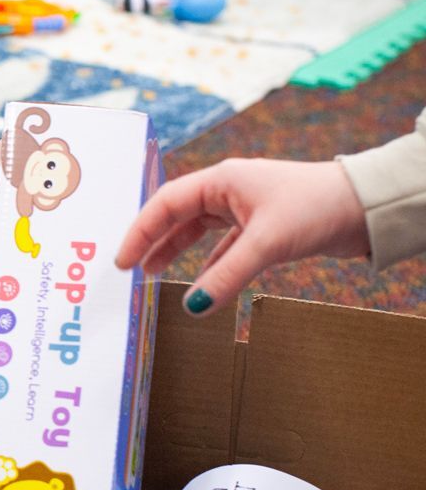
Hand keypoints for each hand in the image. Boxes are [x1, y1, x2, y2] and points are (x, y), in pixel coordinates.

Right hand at [115, 158, 369, 315]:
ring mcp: (246, 208)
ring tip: (153, 272)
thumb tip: (193, 308)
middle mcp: (229, 190)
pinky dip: (209, 263)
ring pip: (198, 230)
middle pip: (177, 215)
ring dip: (176, 249)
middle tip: (129, 268)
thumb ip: (226, 275)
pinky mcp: (263, 226)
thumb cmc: (316, 207)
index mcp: (222, 180)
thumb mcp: (266, 243)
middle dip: (152, 240)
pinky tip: (200, 282)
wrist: (367, 206)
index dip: (140, 231)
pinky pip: (224, 245)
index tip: (122, 260)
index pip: (165, 203)